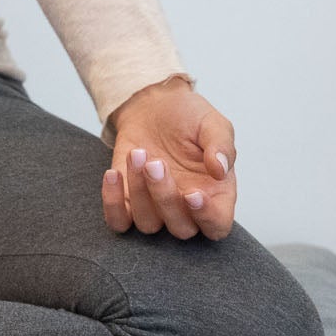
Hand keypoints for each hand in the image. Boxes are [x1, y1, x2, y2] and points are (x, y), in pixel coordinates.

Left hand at [101, 77, 235, 240]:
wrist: (153, 105)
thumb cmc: (189, 118)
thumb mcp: (213, 124)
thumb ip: (222, 146)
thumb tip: (221, 170)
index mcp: (216, 194)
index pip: (217, 226)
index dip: (207, 217)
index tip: (192, 193)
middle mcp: (187, 209)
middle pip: (180, 229)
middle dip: (165, 197)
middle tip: (156, 163)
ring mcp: (156, 209)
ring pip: (148, 224)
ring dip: (139, 192)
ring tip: (137, 153)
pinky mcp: (128, 204)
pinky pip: (118, 221)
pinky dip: (112, 203)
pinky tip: (113, 174)